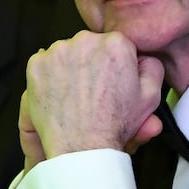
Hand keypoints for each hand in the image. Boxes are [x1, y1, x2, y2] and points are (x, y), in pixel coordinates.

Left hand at [19, 30, 163, 170]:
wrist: (82, 147)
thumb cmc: (114, 123)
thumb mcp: (150, 96)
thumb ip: (152, 67)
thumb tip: (142, 56)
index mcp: (116, 44)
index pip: (115, 44)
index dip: (114, 64)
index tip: (110, 80)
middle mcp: (86, 41)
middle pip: (90, 45)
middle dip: (91, 62)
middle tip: (92, 89)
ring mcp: (58, 51)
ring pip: (66, 52)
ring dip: (70, 67)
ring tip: (76, 93)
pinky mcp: (37, 64)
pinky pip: (44, 62)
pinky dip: (49, 75)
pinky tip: (59, 93)